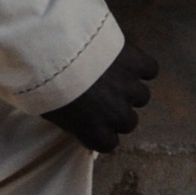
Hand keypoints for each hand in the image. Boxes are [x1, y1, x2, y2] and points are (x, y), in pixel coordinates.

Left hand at [50, 35, 157, 153]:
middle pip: (128, 122)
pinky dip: (141, 66)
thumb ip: (70, 121)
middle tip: (103, 95)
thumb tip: (76, 119)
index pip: (110, 144)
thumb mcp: (50, 112)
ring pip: (142, 96)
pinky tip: (128, 60)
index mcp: (95, 132)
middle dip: (118, 110)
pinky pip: (150, 70)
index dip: (103, 131)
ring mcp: (130, 89)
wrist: (54, 50)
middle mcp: (117, 115)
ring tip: (113, 75)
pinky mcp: (137, 64)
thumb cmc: (45, 83)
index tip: (95, 121)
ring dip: (130, 88)